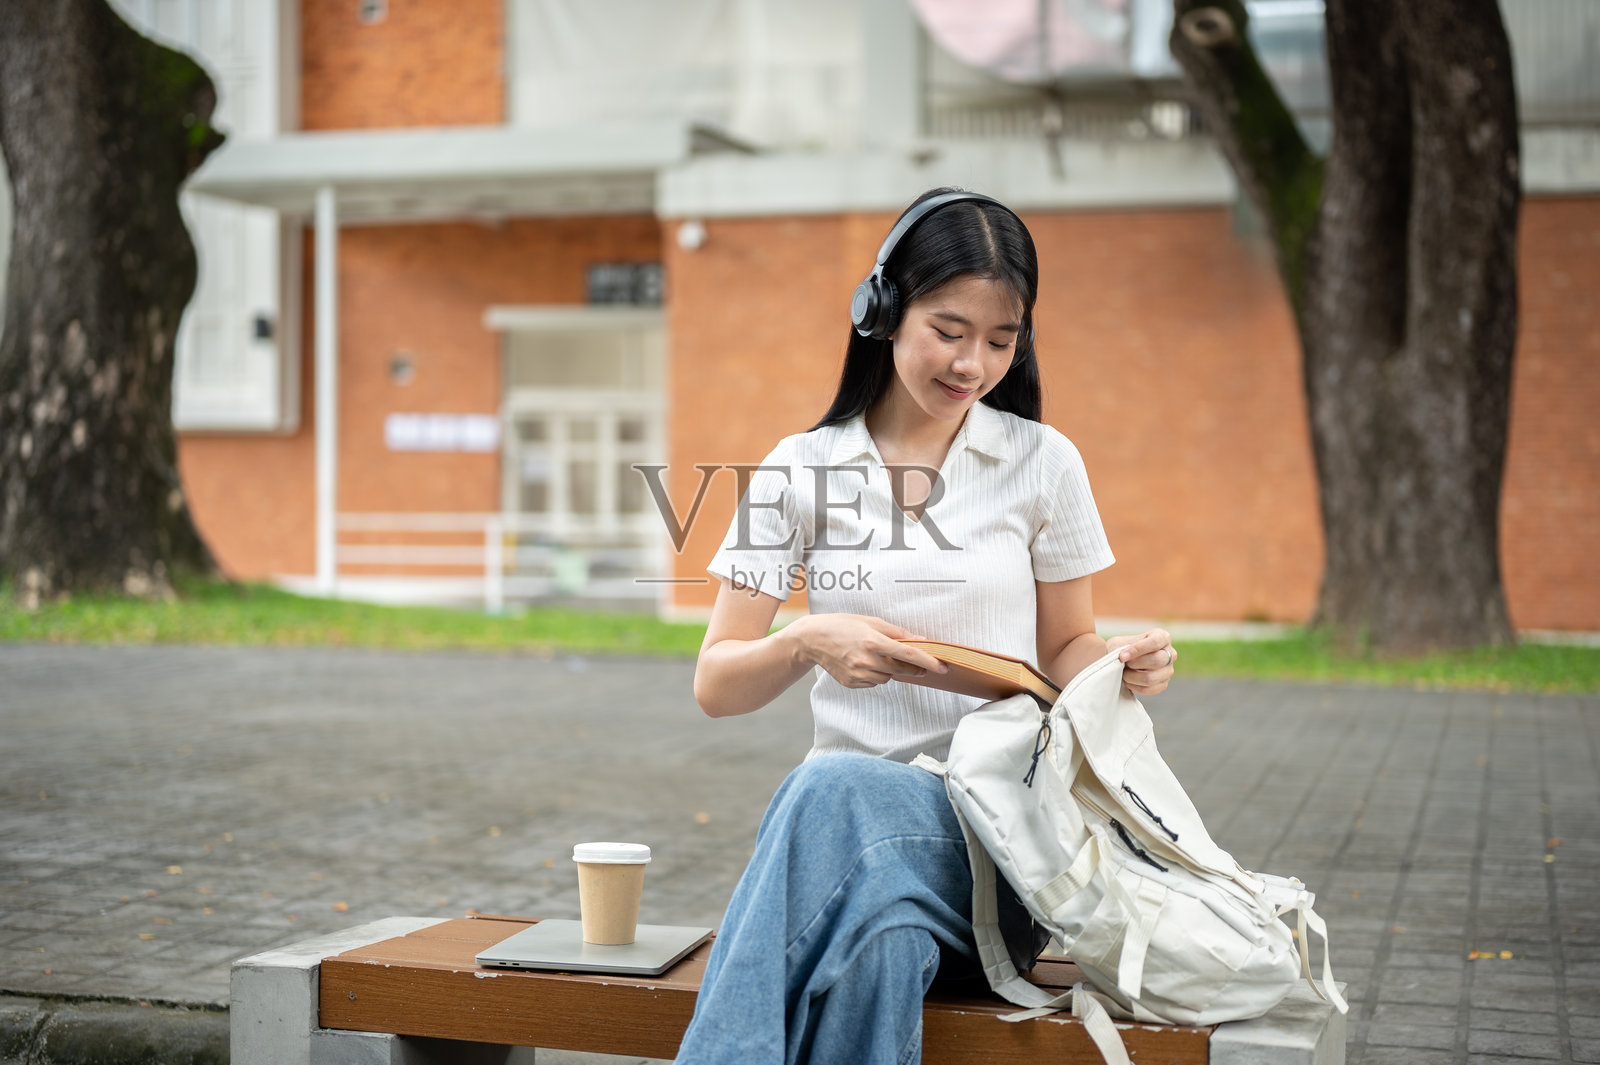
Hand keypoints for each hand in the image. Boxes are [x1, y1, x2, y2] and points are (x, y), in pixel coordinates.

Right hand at [788, 614, 949, 689]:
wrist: (812, 640)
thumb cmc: (842, 625)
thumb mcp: (871, 621)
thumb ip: (897, 632)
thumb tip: (920, 641)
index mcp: (873, 641)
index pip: (909, 654)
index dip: (929, 662)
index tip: (943, 667)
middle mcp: (866, 660)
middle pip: (902, 670)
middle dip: (913, 668)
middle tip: (919, 664)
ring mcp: (858, 674)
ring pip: (888, 678)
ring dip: (890, 670)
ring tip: (876, 656)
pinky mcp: (852, 683)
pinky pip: (874, 682)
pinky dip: (876, 675)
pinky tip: (864, 663)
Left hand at [1106, 628, 1175, 695]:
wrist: (1122, 663)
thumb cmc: (1122, 649)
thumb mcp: (1120, 642)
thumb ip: (1121, 647)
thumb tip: (1122, 656)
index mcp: (1162, 637)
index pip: (1155, 642)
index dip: (1137, 649)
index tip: (1122, 656)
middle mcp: (1170, 653)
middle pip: (1156, 660)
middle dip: (1135, 664)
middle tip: (1123, 664)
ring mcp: (1168, 670)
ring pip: (1152, 677)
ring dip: (1132, 677)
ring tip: (1123, 673)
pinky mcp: (1163, 684)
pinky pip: (1150, 689)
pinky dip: (1135, 686)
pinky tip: (1128, 681)